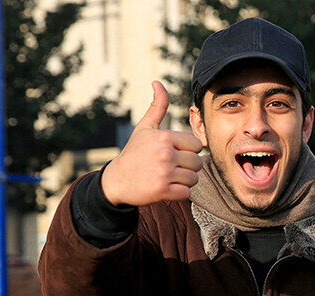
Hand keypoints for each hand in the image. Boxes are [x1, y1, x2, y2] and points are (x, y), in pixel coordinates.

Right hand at [100, 81, 203, 206]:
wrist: (116, 180)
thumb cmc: (134, 152)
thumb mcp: (144, 128)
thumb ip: (157, 107)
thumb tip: (157, 82)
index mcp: (164, 137)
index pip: (196, 145)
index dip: (188, 151)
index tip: (174, 153)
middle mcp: (165, 154)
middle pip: (198, 163)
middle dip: (188, 167)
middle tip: (171, 168)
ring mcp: (164, 173)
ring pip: (194, 179)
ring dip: (184, 181)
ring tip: (168, 177)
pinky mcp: (163, 191)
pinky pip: (186, 193)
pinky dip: (179, 193)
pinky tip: (166, 187)